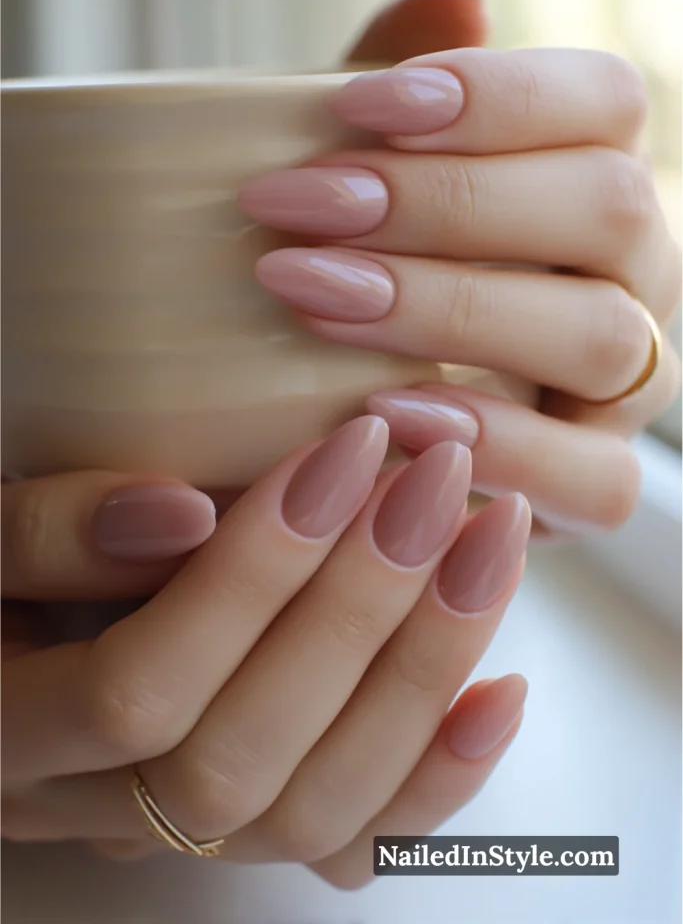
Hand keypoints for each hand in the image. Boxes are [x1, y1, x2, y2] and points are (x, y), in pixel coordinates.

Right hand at [2, 417, 530, 888]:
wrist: (16, 645)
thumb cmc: (5, 581)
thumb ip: (42, 532)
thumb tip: (177, 515)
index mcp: (13, 738)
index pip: (140, 691)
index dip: (252, 576)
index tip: (345, 454)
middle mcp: (97, 811)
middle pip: (243, 759)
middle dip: (360, 614)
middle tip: (435, 485)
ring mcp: (183, 831)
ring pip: (314, 809)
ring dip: (420, 674)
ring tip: (488, 546)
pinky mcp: (254, 824)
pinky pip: (354, 842)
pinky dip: (438, 775)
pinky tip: (496, 691)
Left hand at [239, 31, 680, 535]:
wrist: (360, 421)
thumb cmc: (368, 276)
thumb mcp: (373, 176)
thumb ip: (409, 87)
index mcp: (596, 182)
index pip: (605, 103)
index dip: (497, 94)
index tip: (357, 107)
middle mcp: (636, 276)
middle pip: (608, 206)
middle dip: (447, 202)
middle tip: (303, 206)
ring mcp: (630, 385)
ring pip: (602, 335)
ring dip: (454, 310)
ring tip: (317, 299)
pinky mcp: (598, 481)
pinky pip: (595, 477)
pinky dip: (497, 444)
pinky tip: (389, 414)